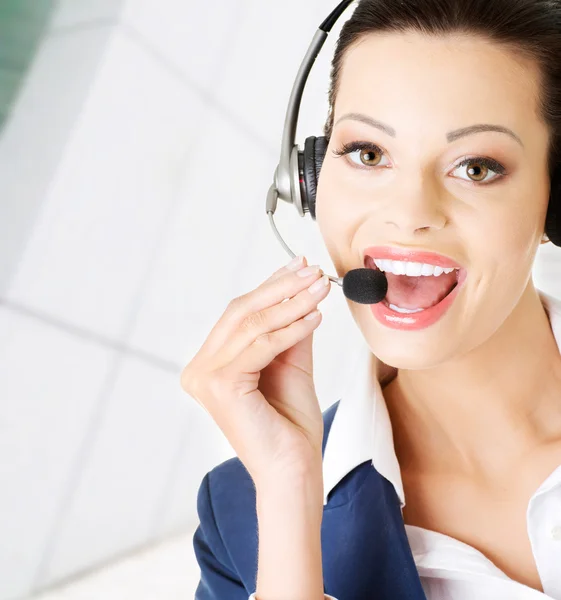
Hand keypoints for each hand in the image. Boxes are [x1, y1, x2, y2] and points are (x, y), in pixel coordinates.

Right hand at [180, 255, 330, 488]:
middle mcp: (199, 369)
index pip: (239, 314)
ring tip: (320, 289)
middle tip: (312, 272)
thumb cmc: (291, 424)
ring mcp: (205, 378)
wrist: (293, 470)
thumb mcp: (292, 363)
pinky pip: (262, 345)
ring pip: (252, 325)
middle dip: (281, 288)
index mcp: (210, 364)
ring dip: (291, 303)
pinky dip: (291, 328)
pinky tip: (315, 317)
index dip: (270, 286)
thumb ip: (290, 328)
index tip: (299, 266)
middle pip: (241, 313)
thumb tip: (301, 288)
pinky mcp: (221, 385)